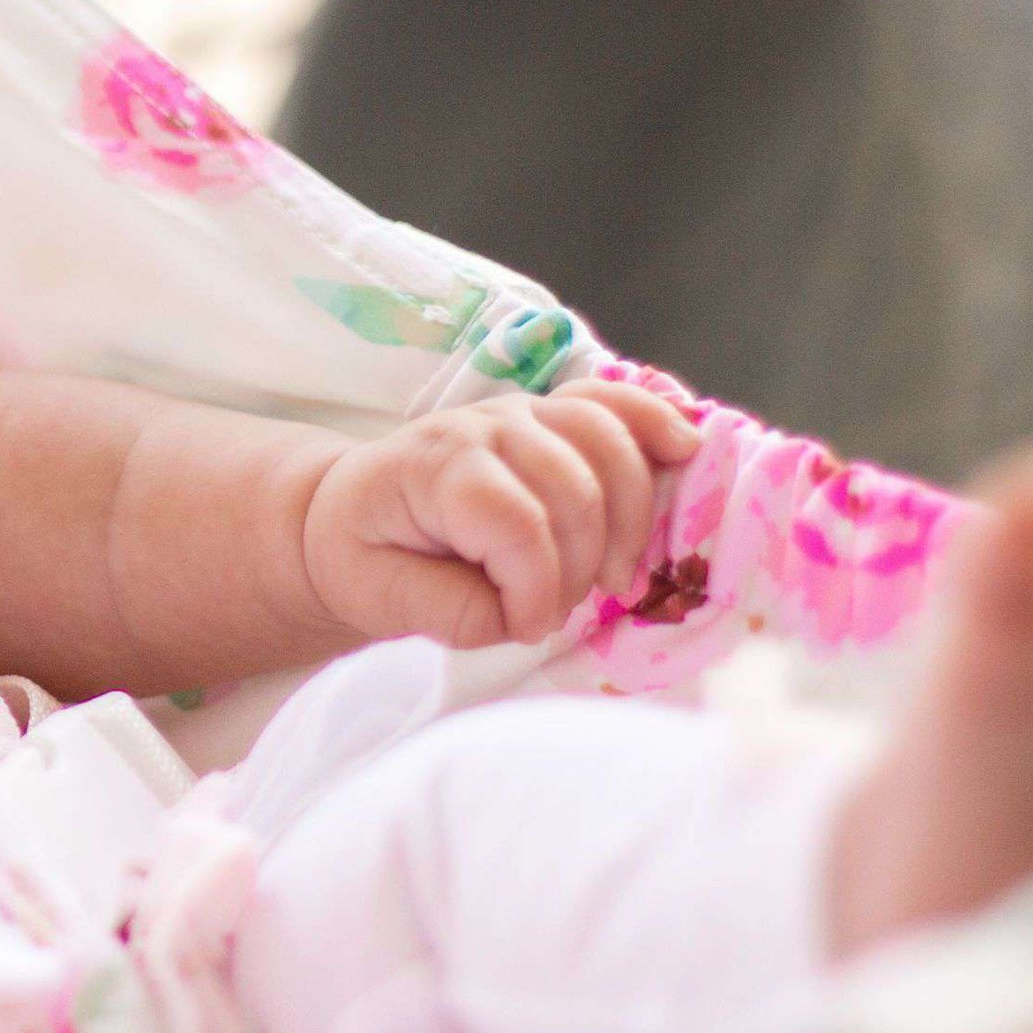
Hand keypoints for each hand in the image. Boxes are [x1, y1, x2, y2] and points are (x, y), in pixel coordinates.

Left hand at [301, 378, 701, 648]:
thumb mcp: (379, 598)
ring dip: (631, 520)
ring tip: (617, 575)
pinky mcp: (551, 416)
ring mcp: (522, 414)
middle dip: (581, 567)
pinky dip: (655, 422)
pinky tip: (685, 451)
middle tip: (560, 609)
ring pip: (608, 445)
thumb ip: (452, 610)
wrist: (347, 511)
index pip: (515, 523)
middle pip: (575, 490)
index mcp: (432, 469)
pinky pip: (615, 403)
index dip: (538, 588)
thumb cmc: (365, 556)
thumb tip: (525, 613)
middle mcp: (483, 428)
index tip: (526, 629)